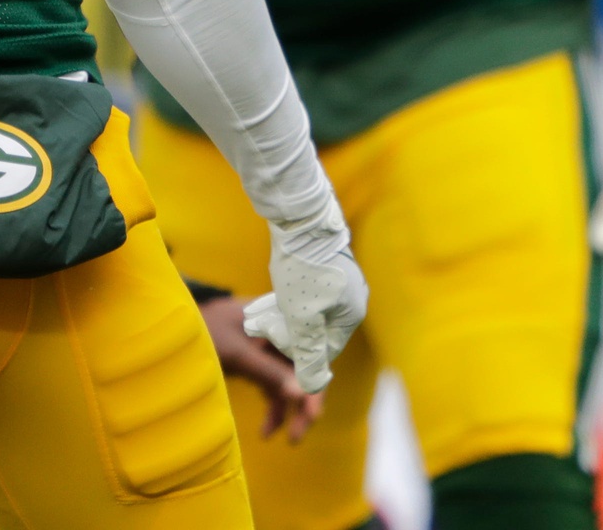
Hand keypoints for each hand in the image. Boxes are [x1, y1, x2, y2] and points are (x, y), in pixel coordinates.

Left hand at [197, 293, 322, 441]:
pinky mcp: (256, 363)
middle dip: (304, 403)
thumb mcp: (235, 352)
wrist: (169, 328)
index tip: (312, 413)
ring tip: (290, 440)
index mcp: (276, 318)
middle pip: (303, 370)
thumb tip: (300, 395)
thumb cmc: (201, 329)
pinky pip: (274, 387)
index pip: (308, 351)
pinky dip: (274, 408)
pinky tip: (267, 432)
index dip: (315, 382)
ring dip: (290, 411)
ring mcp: (267, 348)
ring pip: (290, 383)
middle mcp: (278, 332)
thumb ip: (267, 371)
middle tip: (298, 435)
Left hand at [245, 199, 366, 393]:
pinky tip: (260, 306)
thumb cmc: (302, 267)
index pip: (325, 349)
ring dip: (278, 319)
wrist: (298, 214)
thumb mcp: (302, 316)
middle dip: (283, 335)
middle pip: (314, 330)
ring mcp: (335, 280)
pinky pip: (301, 295)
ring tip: (251, 321)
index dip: (297, 353)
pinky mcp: (319, 266)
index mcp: (352, 313)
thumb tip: (313, 388)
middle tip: (253, 331)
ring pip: (304, 311)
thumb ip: (307, 352)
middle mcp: (349, 298)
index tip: (270, 345)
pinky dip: (282, 302)